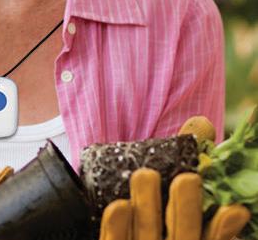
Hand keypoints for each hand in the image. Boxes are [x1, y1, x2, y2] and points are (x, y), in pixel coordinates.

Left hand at [98, 117, 250, 239]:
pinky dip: (116, 227)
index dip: (223, 228)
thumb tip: (202, 124)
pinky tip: (119, 205)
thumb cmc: (147, 203)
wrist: (115, 229)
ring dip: (148, 207)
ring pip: (146, 234)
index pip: (209, 237)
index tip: (236, 209)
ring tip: (145, 174)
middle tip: (187, 179)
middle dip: (185, 210)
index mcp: (187, 238)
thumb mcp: (168, 181)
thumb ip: (186, 156)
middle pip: (181, 234)